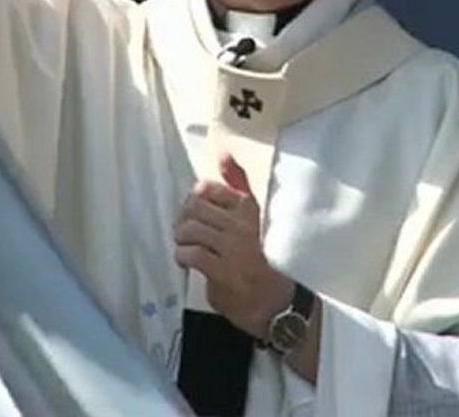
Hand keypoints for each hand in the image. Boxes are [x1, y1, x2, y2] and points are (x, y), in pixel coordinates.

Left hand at [174, 153, 293, 338]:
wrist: (276, 303)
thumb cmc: (261, 259)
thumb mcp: (253, 217)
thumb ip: (238, 186)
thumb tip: (223, 154)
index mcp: (248, 208)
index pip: (207, 188)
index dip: (193, 201)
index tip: (194, 214)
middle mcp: (242, 224)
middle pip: (194, 207)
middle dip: (183, 220)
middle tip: (185, 232)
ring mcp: (233, 248)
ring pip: (190, 229)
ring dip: (181, 240)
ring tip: (186, 247)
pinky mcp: (223, 270)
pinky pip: (191, 253)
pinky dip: (182, 257)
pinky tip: (187, 261)